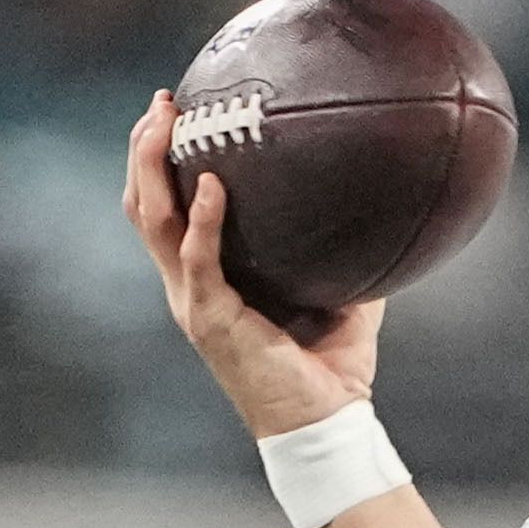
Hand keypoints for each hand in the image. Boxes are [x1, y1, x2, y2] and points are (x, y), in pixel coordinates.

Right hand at [123, 92, 380, 438]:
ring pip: (153, 221)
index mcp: (209, 282)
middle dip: (145, 150)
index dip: (162, 166)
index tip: (177, 118)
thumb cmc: (332, 370)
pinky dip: (203, 219)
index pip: (168, 213)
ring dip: (152, 167)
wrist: (327, 424)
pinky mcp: (211, 318)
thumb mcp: (343, 302)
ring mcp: (193, 301)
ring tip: (166, 122)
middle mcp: (189, 287)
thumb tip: (384, 217)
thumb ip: (345, 260)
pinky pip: (199, 257)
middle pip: (144, 205)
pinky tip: (215, 184)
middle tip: (163, 103)